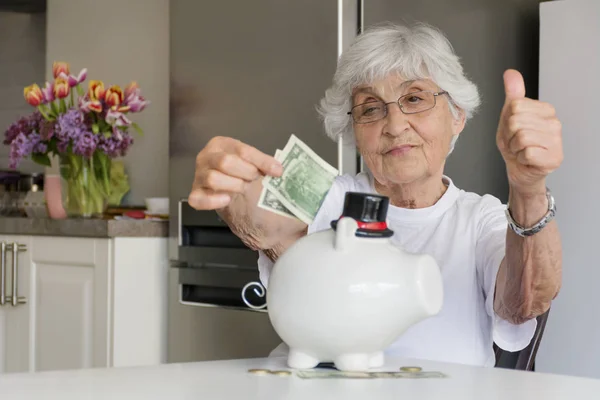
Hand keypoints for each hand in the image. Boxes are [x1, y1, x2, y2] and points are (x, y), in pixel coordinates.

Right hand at [188, 136, 282, 209]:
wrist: (230, 191)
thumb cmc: (241, 172)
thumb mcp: (251, 162)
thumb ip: (263, 163)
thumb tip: (279, 170)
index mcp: (220, 144)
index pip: (242, 150)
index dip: (261, 161)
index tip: (277, 172)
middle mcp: (205, 157)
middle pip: (225, 162)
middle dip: (245, 172)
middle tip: (254, 179)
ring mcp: (198, 176)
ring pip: (213, 178)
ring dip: (233, 185)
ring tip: (243, 188)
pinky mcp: (194, 194)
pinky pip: (199, 199)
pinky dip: (214, 201)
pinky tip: (227, 200)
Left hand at [496, 69, 563, 193]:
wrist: (519, 169)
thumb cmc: (516, 144)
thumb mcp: (509, 116)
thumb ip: (513, 94)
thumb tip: (511, 73)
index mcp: (545, 110)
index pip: (515, 106)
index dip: (506, 121)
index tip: (512, 130)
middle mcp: (555, 123)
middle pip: (516, 121)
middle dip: (509, 135)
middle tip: (516, 143)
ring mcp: (557, 141)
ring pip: (522, 137)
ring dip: (514, 148)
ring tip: (521, 150)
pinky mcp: (554, 158)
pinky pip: (527, 153)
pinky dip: (521, 158)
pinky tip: (527, 159)